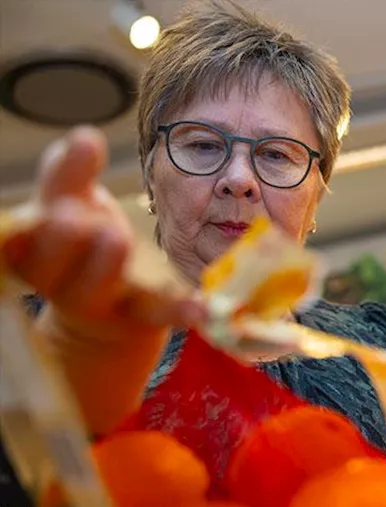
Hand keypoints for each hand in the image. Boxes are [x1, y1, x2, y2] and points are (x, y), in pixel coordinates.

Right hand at [1, 126, 202, 335]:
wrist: (99, 318)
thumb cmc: (79, 244)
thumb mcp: (69, 204)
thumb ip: (70, 173)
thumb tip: (84, 136)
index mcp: (30, 247)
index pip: (17, 234)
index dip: (23, 225)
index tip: (38, 202)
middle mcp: (56, 278)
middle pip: (47, 261)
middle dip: (61, 237)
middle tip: (74, 215)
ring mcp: (96, 301)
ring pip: (92, 288)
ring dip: (103, 265)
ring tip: (116, 238)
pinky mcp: (136, 318)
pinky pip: (154, 314)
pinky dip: (175, 309)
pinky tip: (197, 306)